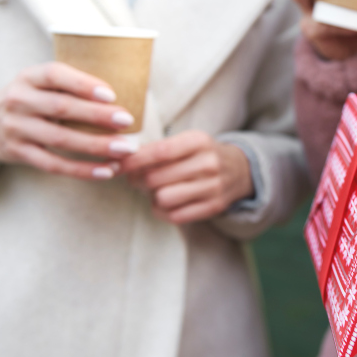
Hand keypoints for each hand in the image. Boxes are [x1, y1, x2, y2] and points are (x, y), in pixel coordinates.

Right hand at [0, 62, 139, 179]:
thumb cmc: (28, 99)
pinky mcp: (19, 153)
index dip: (83, 84)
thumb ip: (68, 84)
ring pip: (60, 140)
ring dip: (96, 146)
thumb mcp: (37, 83)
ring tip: (125, 149)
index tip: (111, 94)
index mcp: (29, 77)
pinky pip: (54, 165)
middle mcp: (19, 101)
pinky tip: (107, 171)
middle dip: (97, 116)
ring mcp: (16, 128)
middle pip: (62, 109)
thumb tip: (125, 91)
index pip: (55, 75)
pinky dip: (82, 170)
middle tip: (127, 121)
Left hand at [121, 130, 253, 224]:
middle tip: (136, 179)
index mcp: (199, 141)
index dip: (134, 160)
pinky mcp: (214, 207)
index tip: (117, 165)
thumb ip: (157, 149)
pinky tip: (166, 202)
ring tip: (156, 190)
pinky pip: (174, 216)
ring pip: (163, 198)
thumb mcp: (186, 142)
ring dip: (152, 197)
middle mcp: (208, 163)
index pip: (159, 152)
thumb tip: (121, 161)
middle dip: (139, 180)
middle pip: (155, 178)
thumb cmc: (201, 155)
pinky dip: (163, 211)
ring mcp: (213, 187)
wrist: (239, 170)